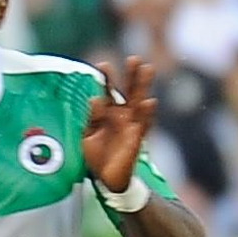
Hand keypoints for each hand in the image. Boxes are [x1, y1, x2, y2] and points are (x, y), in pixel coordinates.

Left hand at [83, 57, 156, 193]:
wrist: (105, 178)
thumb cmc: (96, 154)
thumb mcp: (88, 136)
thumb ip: (92, 118)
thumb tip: (94, 100)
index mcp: (108, 113)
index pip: (108, 92)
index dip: (106, 79)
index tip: (102, 63)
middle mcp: (122, 115)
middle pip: (129, 91)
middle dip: (131, 75)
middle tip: (134, 58)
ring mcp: (131, 125)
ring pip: (139, 102)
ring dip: (143, 86)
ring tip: (147, 69)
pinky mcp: (137, 137)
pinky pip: (144, 124)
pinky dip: (147, 113)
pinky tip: (150, 101)